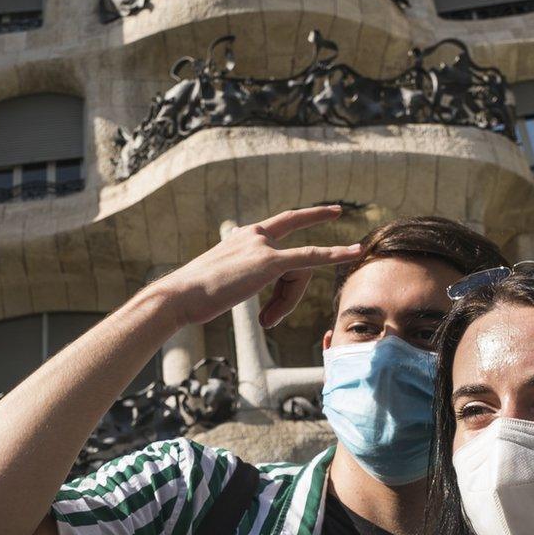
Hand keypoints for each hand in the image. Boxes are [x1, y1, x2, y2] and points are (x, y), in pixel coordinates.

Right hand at [146, 205, 361, 328]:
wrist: (178, 296)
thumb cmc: (190, 298)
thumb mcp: (217, 283)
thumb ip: (236, 279)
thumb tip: (237, 289)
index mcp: (240, 237)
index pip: (276, 229)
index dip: (302, 218)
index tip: (322, 212)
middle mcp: (253, 235)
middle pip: (294, 253)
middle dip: (320, 226)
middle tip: (343, 221)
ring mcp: (262, 246)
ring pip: (297, 272)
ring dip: (287, 303)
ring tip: (266, 321)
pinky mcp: (269, 262)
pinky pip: (310, 259)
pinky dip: (335, 255)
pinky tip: (355, 252)